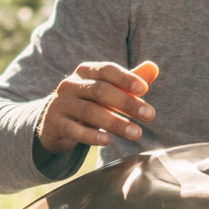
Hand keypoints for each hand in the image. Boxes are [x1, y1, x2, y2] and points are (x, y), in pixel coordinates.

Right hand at [37, 60, 159, 153]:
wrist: (54, 122)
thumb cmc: (88, 102)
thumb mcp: (107, 91)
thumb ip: (129, 82)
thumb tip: (154, 67)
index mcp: (86, 72)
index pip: (106, 70)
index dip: (125, 78)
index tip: (145, 89)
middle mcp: (70, 84)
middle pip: (100, 91)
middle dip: (126, 103)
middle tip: (149, 115)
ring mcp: (61, 104)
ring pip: (90, 112)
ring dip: (115, 123)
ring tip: (136, 134)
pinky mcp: (55, 124)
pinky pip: (74, 130)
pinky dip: (91, 136)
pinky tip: (108, 140)